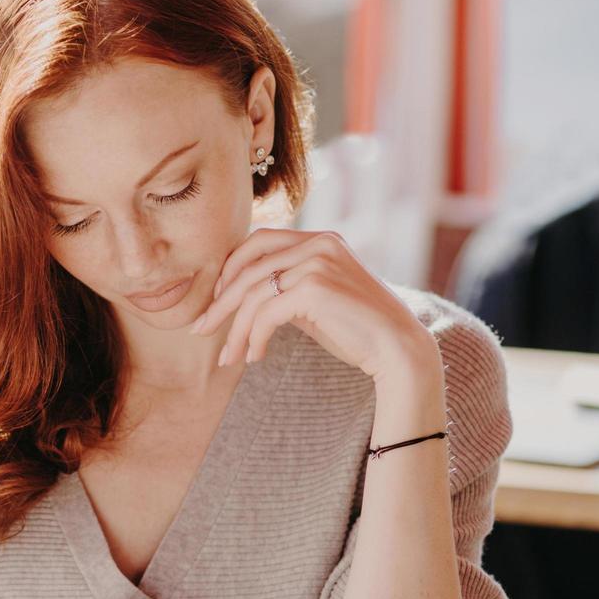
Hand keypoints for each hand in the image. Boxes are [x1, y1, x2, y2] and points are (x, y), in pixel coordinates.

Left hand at [188, 228, 434, 381]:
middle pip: (248, 266)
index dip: (230, 270)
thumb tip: (239, 297)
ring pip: (253, 294)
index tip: (216, 301)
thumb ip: (285, 287)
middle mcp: (318, 243)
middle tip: (200, 329)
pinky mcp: (315, 288)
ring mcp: (317, 262)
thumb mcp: (315, 299)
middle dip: (219, 301)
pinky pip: (266, 313)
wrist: (397, 348)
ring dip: (234, 330)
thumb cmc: (356, 329)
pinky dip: (253, 337)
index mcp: (319, 239)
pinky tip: (254, 356)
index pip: (258, 242)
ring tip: (228, 358)